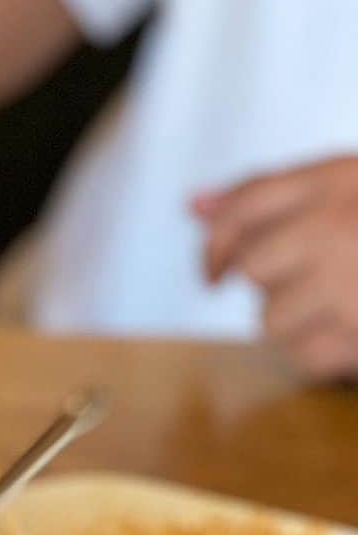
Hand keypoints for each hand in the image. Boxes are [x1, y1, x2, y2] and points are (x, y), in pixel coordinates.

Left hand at [194, 156, 357, 380]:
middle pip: (250, 267)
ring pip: (268, 319)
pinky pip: (303, 356)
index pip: (245, 205)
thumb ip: (268, 197)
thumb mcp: (345, 191)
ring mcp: (349, 282)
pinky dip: (324, 352)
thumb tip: (192, 206)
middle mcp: (339, 224)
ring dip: (296, 322)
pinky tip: (354, 332)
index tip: (211, 274)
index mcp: (340, 178)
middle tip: (310, 284)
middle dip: (269, 284)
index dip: (216, 243)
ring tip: (343, 306)